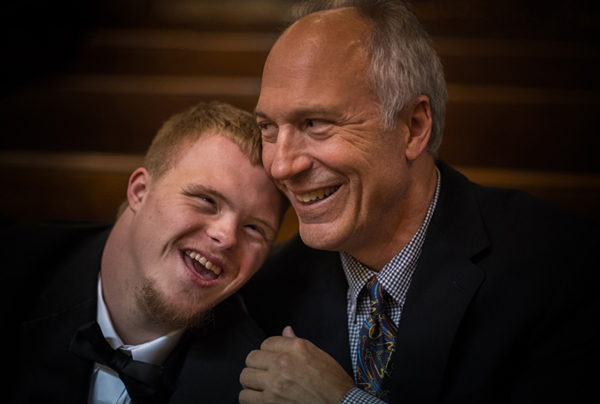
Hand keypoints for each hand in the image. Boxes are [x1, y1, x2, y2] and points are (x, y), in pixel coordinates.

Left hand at [239, 326, 355, 403]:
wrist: (340, 403)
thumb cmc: (333, 381)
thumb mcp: (318, 354)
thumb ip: (296, 343)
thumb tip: (286, 331)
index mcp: (295, 347)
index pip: (266, 342)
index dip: (269, 352)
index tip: (273, 359)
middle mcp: (282, 362)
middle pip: (251, 358)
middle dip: (257, 365)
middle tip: (264, 372)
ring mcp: (274, 384)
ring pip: (245, 377)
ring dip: (251, 381)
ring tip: (260, 385)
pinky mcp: (270, 402)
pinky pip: (245, 397)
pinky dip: (248, 397)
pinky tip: (258, 397)